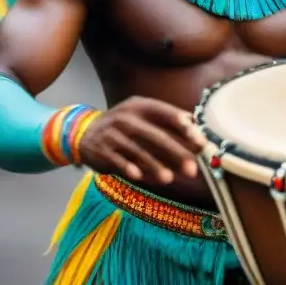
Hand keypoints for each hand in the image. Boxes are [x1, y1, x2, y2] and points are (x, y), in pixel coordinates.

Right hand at [77, 96, 206, 185]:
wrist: (85, 132)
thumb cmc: (123, 125)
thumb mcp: (142, 114)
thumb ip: (166, 119)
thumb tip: (197, 124)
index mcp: (141, 105)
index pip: (167, 114)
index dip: (185, 128)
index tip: (200, 142)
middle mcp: (127, 116)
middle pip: (156, 135)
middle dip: (176, 152)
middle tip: (192, 169)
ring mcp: (113, 133)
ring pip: (137, 150)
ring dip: (154, 165)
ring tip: (169, 178)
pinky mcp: (102, 149)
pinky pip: (117, 160)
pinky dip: (128, 168)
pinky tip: (138, 177)